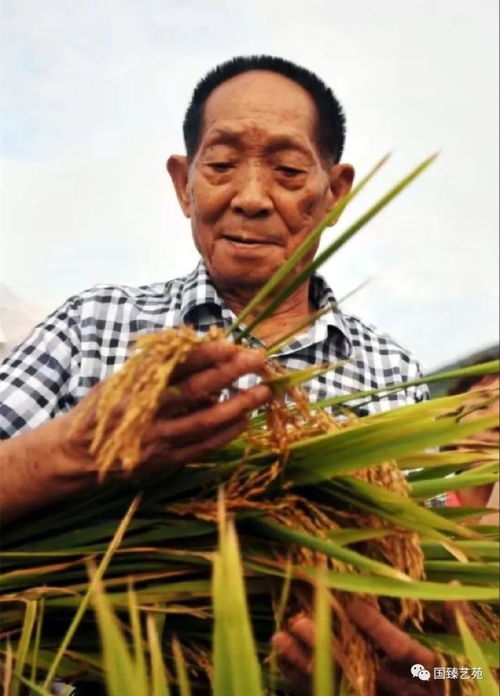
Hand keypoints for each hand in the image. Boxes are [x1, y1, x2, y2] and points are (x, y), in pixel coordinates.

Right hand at [57, 340, 271, 477]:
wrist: (78, 455)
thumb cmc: (103, 408)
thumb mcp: (122, 378)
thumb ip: (155, 365)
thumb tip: (197, 346)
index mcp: (135, 386)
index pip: (176, 365)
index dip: (206, 353)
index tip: (232, 343)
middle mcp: (147, 413)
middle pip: (196, 391)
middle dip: (230, 373)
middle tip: (258, 359)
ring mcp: (158, 440)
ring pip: (205, 422)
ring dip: (238, 406)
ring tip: (263, 391)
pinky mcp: (165, 461)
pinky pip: (203, 447)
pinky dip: (227, 433)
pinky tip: (245, 419)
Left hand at [272, 597, 453, 695]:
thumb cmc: (453, 681)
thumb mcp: (461, 654)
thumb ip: (454, 621)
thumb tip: (452, 582)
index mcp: (422, 669)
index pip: (397, 649)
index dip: (376, 629)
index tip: (354, 606)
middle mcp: (393, 686)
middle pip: (356, 665)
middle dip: (326, 644)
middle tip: (300, 620)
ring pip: (334, 681)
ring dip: (304, 661)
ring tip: (280, 636)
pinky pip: (323, 693)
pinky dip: (299, 677)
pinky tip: (280, 656)